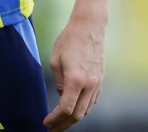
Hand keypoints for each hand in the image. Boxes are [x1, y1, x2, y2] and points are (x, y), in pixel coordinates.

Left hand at [43, 13, 105, 129]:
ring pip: (86, 110)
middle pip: (77, 115)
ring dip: (73, 118)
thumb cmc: (69, 39)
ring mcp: (97, 83)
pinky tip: (73, 108)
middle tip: (52, 129)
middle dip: (64, 125)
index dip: (55, 119)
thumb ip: (59, 82)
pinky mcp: (101, 80)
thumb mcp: (56, 60)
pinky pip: (92, 101)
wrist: (90, 26)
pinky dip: (82, 108)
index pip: (66, 109)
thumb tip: (62, 96)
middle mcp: (89, 84)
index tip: (46, 122)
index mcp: (76, 79)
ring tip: (61, 121)